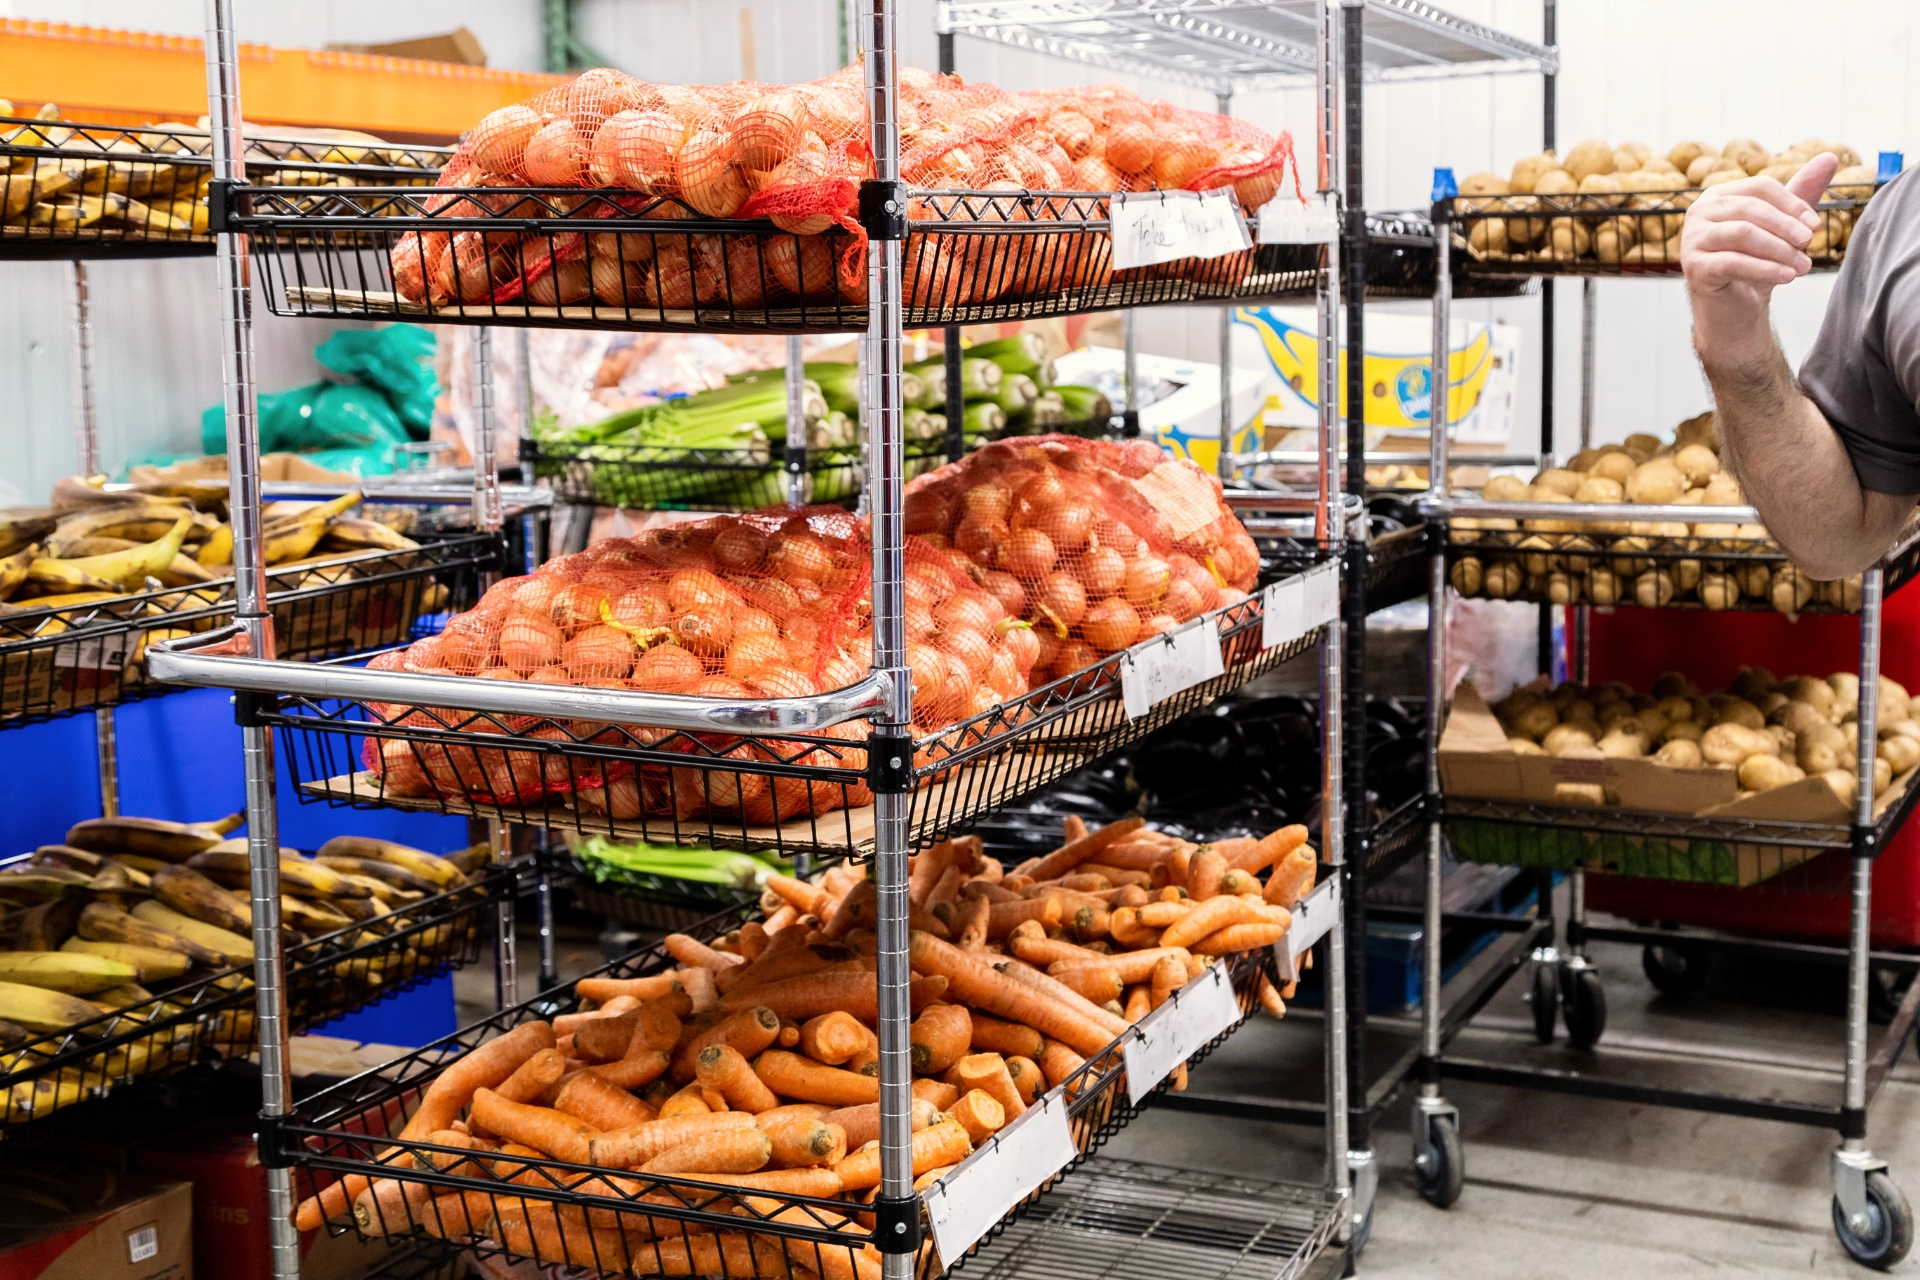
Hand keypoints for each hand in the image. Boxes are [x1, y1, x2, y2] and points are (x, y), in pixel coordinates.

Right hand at [1681, 152, 1839, 360]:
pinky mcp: (1693, 267)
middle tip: (1810, 243)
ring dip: (1778, 249)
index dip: (1790, 204)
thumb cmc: (1755, 265)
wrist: (1734, 310)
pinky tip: (1787, 277)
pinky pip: (1733, 262)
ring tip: (1802, 266)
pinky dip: (1764, 269)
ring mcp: (1692, 239)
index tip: (1814, 225)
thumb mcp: (1780, 228)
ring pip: (1742, 233)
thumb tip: (1830, 157)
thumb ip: (1801, 193)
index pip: (1759, 188)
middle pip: (1749, 208)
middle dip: (1785, 226)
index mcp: (1718, 196)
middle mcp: (1699, 212)